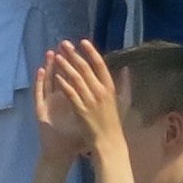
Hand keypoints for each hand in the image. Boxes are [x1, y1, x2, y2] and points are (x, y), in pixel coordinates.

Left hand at [34, 35, 122, 153]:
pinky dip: (63, 83)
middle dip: (74, 54)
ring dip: (66, 66)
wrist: (108, 141)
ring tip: (57, 56)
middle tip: (64, 44)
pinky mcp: (79, 109)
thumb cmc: (115, 122)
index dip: (91, 52)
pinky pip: (70, 93)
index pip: (100, 64)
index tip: (83, 41)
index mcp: (111, 87)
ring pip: (76, 79)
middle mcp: (100, 91)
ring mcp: (89, 100)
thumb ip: (125, 84)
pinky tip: (56, 76)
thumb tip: (126, 68)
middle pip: (85, 68)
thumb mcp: (124, 101)